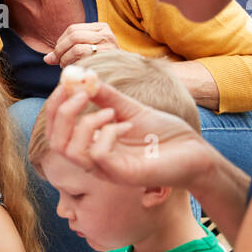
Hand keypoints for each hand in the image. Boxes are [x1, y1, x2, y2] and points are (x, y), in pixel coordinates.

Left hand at [44, 22, 118, 67]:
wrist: (123, 76)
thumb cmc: (101, 65)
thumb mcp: (85, 52)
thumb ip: (67, 51)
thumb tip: (46, 59)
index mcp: (101, 27)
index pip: (72, 29)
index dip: (60, 42)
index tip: (58, 53)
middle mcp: (106, 33)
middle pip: (73, 36)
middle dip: (60, 50)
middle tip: (58, 62)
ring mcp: (108, 44)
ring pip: (76, 46)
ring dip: (65, 59)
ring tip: (65, 66)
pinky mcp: (107, 56)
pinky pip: (81, 56)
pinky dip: (72, 63)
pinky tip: (73, 69)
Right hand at [44, 79, 216, 191]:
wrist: (195, 153)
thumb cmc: (164, 135)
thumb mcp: (131, 109)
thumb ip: (106, 96)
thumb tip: (83, 77)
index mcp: (93, 145)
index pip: (58, 131)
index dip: (56, 107)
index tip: (66, 84)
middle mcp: (95, 161)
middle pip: (56, 142)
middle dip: (62, 113)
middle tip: (81, 93)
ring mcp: (107, 170)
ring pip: (71, 151)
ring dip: (86, 122)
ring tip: (111, 111)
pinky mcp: (122, 175)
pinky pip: (98, 155)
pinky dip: (107, 133)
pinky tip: (127, 125)